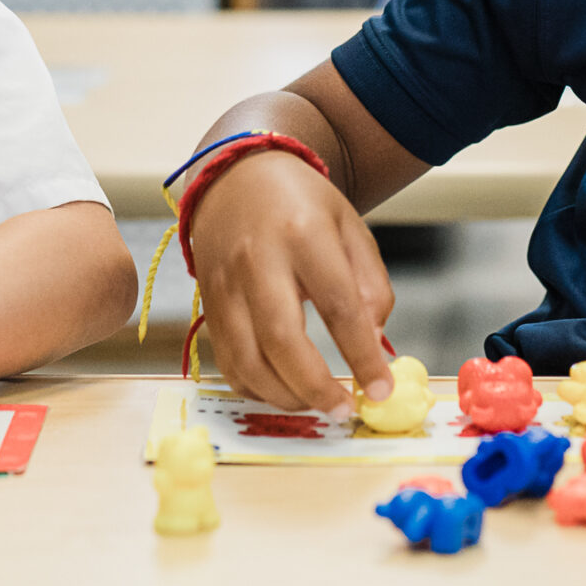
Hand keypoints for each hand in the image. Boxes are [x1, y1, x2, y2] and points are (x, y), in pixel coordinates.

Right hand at [188, 150, 396, 415]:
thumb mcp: (350, 228)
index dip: (361, 355)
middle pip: (282, 340)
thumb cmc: (301, 204)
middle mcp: (256, 259)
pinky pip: (226, 361)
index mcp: (303, 233)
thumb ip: (371, 285)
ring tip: (317, 404)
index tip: (380, 390)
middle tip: (344, 410)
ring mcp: (223, 283)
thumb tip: (372, 342)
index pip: (338, 306)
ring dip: (284, 396)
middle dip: (315, 388)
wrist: (236, 176)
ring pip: (246, 360)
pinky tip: (282, 390)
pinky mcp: (205, 303)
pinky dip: (254, 388)